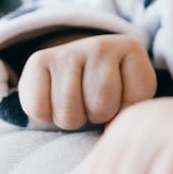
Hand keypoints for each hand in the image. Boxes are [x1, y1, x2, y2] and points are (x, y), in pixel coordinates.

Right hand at [19, 34, 156, 129]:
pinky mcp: (38, 60)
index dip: (123, 110)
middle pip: (99, 107)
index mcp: (131, 49)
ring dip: (72, 118)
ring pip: (68, 113)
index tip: (120, 96)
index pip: (132, 101)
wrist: (81, 65)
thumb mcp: (134, 95)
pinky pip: (38, 108)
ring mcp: (68, 51)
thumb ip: (132, 111)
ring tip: (77, 101)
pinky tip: (54, 100)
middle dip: (97, 116)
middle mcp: (100, 45)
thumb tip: (109, 128)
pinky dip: (45, 115)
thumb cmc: (113, 86)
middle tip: (94, 101)